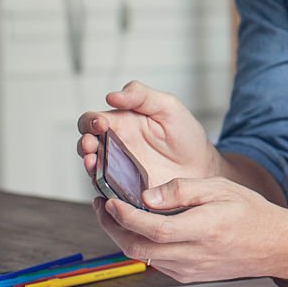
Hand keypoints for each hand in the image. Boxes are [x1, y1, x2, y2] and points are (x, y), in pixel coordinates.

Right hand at [77, 81, 219, 189]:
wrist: (203, 166)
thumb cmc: (185, 134)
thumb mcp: (168, 107)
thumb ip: (141, 96)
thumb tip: (111, 96)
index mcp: (121, 123)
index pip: (92, 120)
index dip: (90, 121)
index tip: (101, 123)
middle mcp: (114, 146)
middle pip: (86, 145)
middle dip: (84, 144)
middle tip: (91, 145)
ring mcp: (117, 170)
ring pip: (92, 168)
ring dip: (88, 165)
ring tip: (93, 162)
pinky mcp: (124, 189)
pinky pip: (106, 190)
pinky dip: (101, 188)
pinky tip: (105, 183)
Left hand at [94, 176, 287, 281]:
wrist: (273, 245)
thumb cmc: (250, 212)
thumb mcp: (221, 188)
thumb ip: (183, 189)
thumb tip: (148, 195)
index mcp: (204, 229)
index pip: (153, 227)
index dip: (125, 216)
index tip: (110, 200)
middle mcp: (194, 254)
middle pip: (138, 247)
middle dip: (112, 227)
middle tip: (103, 206)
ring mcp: (189, 269)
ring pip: (142, 257)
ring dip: (123, 236)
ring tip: (118, 213)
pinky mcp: (188, 276)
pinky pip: (155, 262)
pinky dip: (141, 245)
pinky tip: (142, 228)